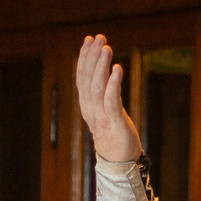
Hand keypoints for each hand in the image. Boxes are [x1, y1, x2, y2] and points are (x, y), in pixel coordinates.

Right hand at [74, 34, 142, 162]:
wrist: (119, 162)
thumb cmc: (115, 135)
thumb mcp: (106, 111)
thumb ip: (104, 93)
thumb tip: (106, 71)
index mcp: (87, 104)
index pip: (82, 76)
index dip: (85, 57)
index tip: (89, 40)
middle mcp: (90, 108)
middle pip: (87, 78)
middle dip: (93, 56)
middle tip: (99, 38)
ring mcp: (101, 116)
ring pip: (97, 86)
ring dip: (101, 66)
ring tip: (107, 49)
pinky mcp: (114, 122)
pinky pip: (111, 100)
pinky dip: (113, 83)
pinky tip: (117, 69)